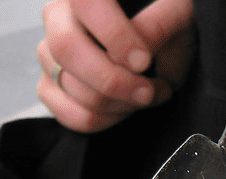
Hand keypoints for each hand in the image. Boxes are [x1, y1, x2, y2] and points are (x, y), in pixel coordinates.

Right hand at [36, 0, 195, 131]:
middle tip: (148, 90)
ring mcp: (49, 54)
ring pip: (72, 87)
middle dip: (114, 81)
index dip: (114, 36)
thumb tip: (136, 56)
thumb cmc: (167, 29)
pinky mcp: (51, 88)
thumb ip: (158, 27)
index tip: (143, 61)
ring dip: (119, 104)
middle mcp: (59, 17)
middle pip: (67, 48)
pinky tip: (126, 107)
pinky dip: (107, 121)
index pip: (86, 4)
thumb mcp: (176, 18)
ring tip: (147, 94)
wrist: (162, 54)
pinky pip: (71, 115)